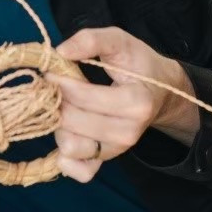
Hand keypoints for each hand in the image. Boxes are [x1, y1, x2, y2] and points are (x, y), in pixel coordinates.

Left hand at [46, 27, 199, 182]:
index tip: (52, 70)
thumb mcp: (120, 41)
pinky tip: (68, 132)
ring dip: (59, 125)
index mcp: (137, 103)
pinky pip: (78, 172)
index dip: (60, 82)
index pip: (85, 98)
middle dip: (57, 100)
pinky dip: (66, 158)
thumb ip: (92, 40)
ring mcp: (117, 150)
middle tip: (57, 86)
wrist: (158, 90)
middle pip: (73, 122)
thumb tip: (60, 52)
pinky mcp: (106, 162)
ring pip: (70, 147)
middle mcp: (129, 133)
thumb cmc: (138, 64)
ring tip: (65, 106)